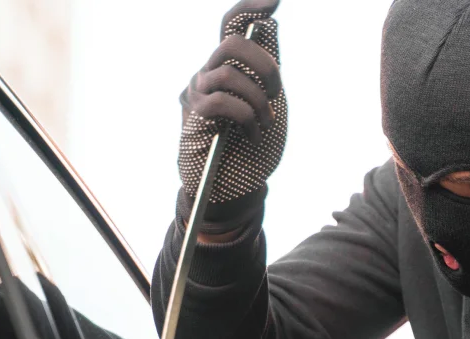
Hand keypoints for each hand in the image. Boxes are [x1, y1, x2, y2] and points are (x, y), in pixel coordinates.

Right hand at [178, 0, 286, 231]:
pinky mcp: (192, 117)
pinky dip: (245, 119)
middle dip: (264, 65)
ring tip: (265, 124)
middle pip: (231, 43)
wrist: (234, 190)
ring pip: (228, 72)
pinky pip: (221, 102)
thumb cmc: (251, 148)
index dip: (250, 8)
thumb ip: (266, 71)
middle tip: (277, 93)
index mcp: (228, 69)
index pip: (232, 27)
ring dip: (258, 100)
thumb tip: (269, 26)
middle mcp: (207, 74)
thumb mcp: (270, 106)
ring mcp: (196, 94)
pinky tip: (251, 136)